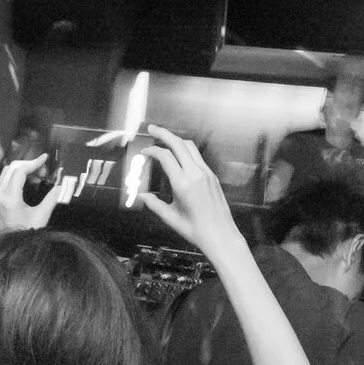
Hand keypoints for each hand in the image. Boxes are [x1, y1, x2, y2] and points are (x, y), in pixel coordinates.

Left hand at [0, 157, 72, 231]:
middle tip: (41, 169)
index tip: (44, 159)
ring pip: (3, 176)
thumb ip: (52, 198)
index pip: (20, 172)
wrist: (14, 251)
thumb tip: (61, 186)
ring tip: (33, 177)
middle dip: (27, 165)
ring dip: (18, 172)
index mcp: (10, 199)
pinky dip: (9, 180)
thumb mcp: (42, 216)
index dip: (33, 162)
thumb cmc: (28, 235)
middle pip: (10, 170)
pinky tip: (20, 185)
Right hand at [133, 126, 241, 252]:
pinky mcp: (213, 176)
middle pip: (179, 144)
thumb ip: (154, 204)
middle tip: (151, 129)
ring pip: (190, 147)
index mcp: (183, 183)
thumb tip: (141, 196)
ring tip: (164, 139)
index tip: (144, 152)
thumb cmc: (195, 230)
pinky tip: (179, 155)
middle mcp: (196, 174)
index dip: (152, 150)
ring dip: (176, 140)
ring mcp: (206, 173)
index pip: (165, 156)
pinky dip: (186, 151)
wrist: (221, 236)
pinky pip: (198, 157)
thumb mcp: (170, 217)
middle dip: (164, 133)